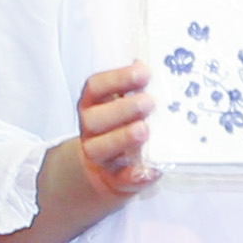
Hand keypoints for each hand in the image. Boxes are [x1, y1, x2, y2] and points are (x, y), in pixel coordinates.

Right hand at [72, 63, 158, 198]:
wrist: (106, 168)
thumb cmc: (121, 126)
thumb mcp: (122, 103)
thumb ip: (133, 87)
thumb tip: (148, 63)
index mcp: (92, 105)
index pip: (95, 87)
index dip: (117, 79)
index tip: (143, 73)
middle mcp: (90, 129)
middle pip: (95, 118)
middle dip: (122, 109)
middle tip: (149, 103)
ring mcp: (99, 155)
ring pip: (100, 148)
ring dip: (122, 138)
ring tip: (144, 130)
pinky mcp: (113, 179)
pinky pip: (121, 179)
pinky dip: (135, 176)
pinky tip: (151, 170)